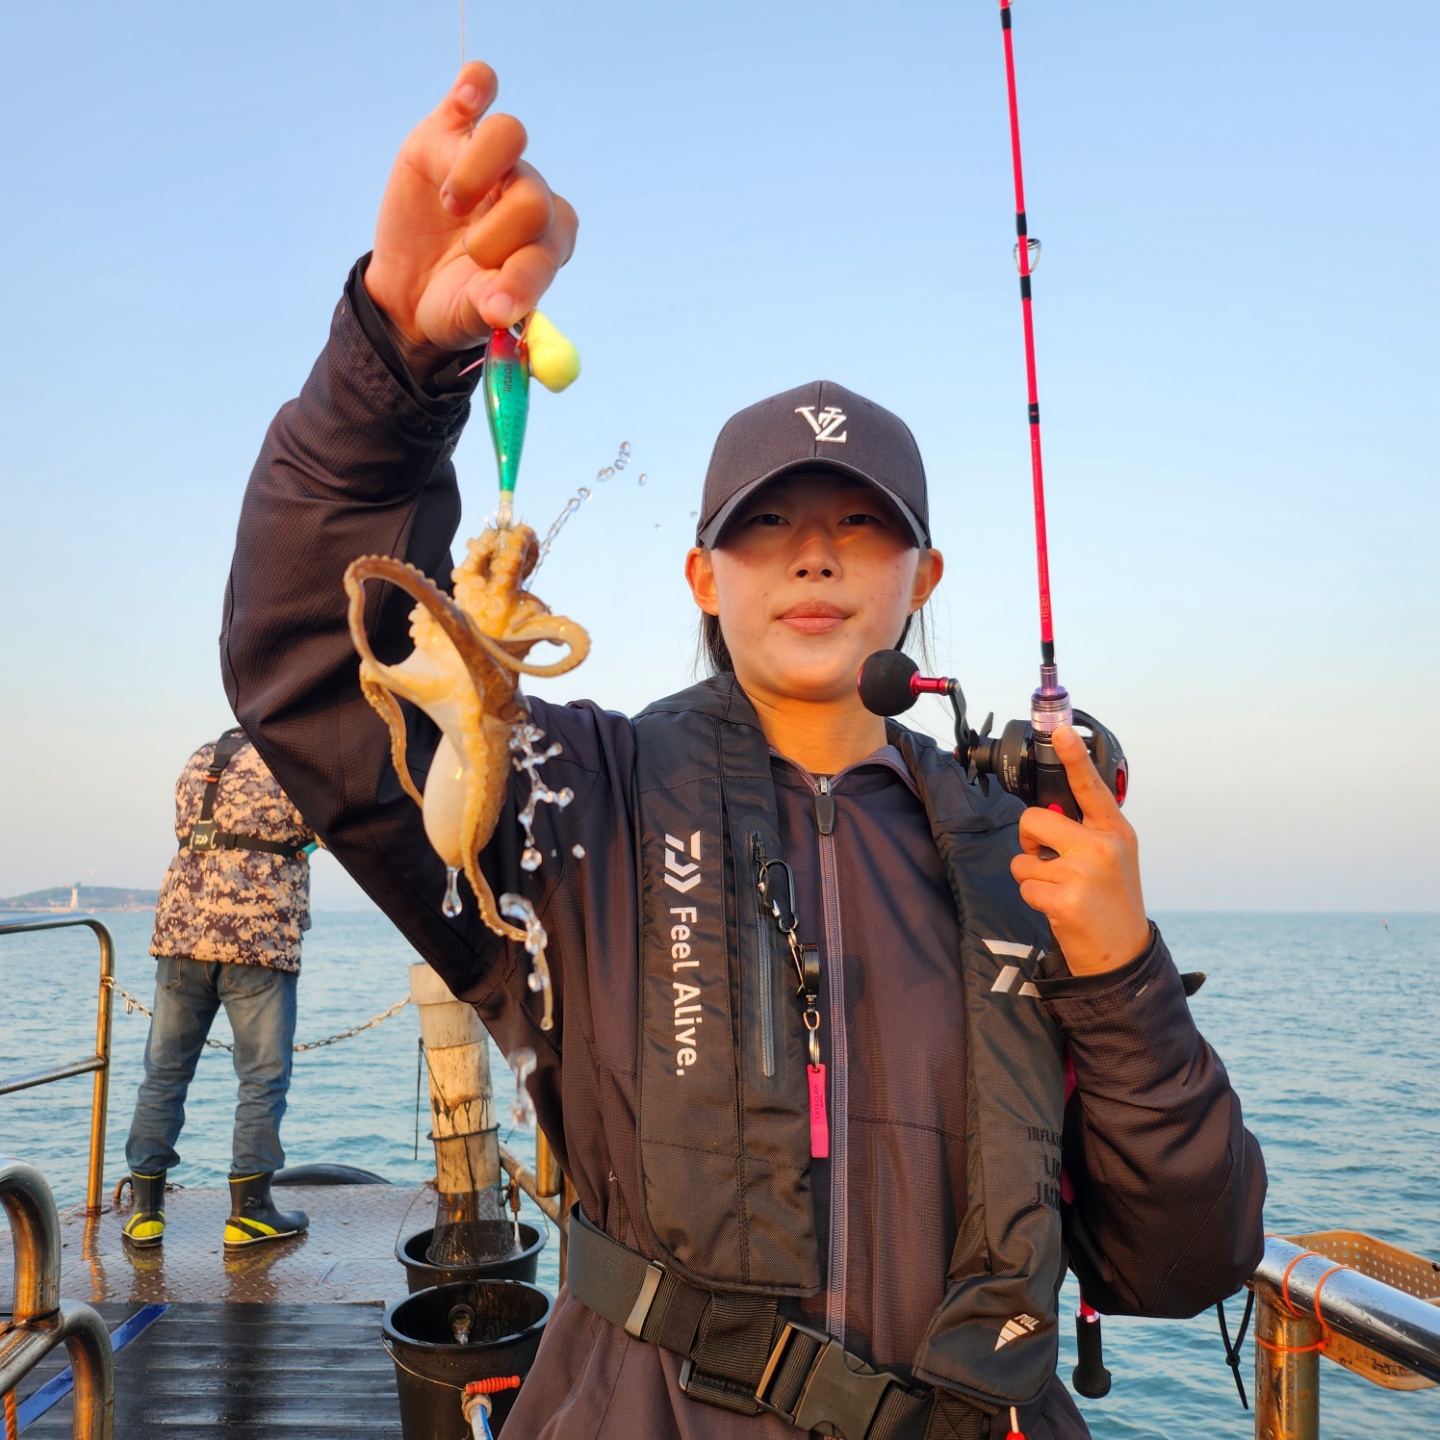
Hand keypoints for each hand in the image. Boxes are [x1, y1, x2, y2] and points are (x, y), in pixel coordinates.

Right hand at [363, 62, 577, 354]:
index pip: (551, 243)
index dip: (523, 278)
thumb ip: (495, 308)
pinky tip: (467, 101)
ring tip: (450, 206)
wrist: (411, 292)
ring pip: (509, 135)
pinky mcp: (448, 133)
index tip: (495, 309)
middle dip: (496, 234)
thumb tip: (501, 311)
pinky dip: (476, 86)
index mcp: (550, 241)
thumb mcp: (475, 316)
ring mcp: (491, 162)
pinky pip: (476, 89)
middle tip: (468, 254)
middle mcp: (528, 194)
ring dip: (476, 174)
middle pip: (532, 194)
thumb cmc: (457, 303)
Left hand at [1010, 724, 1149, 975]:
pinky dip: (1033, 899)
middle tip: (1046, 859)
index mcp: (1116, 831)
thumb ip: (1084, 833)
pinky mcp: (1065, 899)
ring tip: (1061, 891)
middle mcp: (1103, 846)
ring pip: (1023, 857)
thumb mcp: (1112, 859)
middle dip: (1028, 839)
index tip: (1061, 731)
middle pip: (1035, 819)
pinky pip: (1025, 885)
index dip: (1074, 757)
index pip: (1091, 787)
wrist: (1122, 956)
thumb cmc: (1110, 902)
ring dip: (1032, 876)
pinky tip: (1058, 909)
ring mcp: (1084, 872)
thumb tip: (1042, 818)